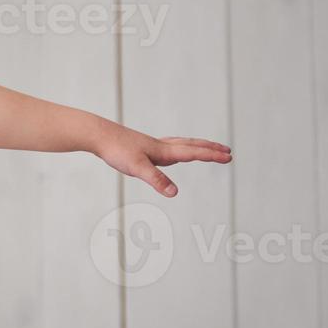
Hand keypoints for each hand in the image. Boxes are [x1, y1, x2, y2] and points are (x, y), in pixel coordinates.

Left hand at [93, 125, 231, 197]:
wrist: (98, 135)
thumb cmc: (116, 150)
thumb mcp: (137, 168)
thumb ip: (157, 180)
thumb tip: (175, 193)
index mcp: (163, 151)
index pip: (193, 153)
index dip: (212, 156)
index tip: (229, 157)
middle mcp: (161, 146)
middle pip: (192, 145)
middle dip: (210, 149)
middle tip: (228, 152)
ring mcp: (152, 145)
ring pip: (181, 144)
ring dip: (197, 146)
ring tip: (207, 148)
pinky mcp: (143, 147)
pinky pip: (168, 147)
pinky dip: (178, 148)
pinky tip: (171, 154)